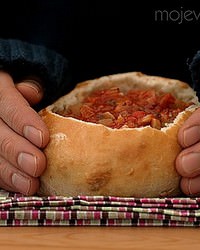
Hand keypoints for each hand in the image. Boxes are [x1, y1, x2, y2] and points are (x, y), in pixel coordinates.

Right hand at [0, 71, 48, 194]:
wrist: (10, 95)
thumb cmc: (24, 87)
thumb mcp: (28, 78)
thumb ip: (32, 84)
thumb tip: (32, 93)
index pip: (7, 104)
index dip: (23, 121)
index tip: (43, 139)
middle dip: (17, 151)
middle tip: (37, 166)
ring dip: (9, 172)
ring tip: (30, 184)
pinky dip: (4, 177)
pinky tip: (18, 185)